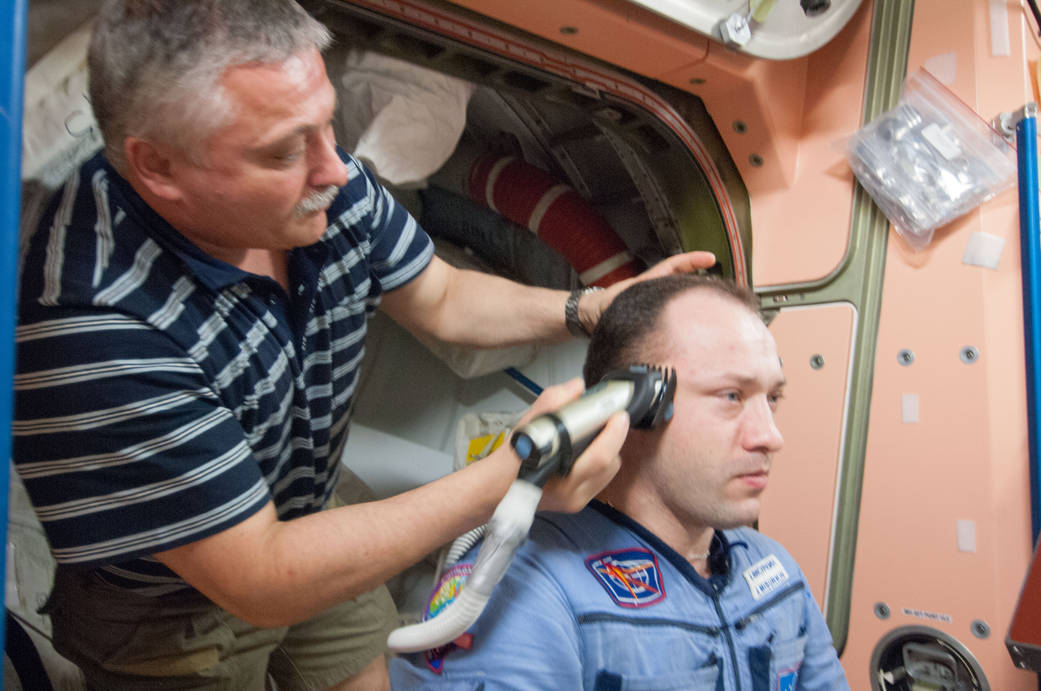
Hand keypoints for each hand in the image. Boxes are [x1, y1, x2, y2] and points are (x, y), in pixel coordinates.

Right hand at [506, 378, 627, 512]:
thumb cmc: (510, 458)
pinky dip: (601, 460)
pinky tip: (590, 447)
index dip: (613, 433)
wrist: (497, 487)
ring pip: (609, 471)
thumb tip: (576, 387)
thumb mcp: (526, 426)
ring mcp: (576, 501)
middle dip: (614, 438)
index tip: (618, 413)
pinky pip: (602, 478)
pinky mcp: (579, 502)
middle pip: (610, 463)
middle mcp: (571, 495)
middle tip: (611, 417)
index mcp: (559, 478)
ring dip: (609, 449)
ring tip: (599, 432)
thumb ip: (551, 403)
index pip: (599, 457)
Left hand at [580, 250, 715, 332]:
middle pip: (682, 279)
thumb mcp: (613, 302)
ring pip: (679, 294)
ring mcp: (654, 300)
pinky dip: (685, 312)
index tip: (710, 258)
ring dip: (694, 296)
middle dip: (701, 280)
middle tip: (719, 286)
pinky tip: (694, 322)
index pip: (673, 265)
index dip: (692, 260)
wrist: (589, 318)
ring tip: (712, 302)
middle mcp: (654, 289)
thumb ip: (623, 304)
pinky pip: (674, 309)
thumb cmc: (601, 308)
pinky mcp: (653, 313)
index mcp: (647, 282)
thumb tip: (634, 310)